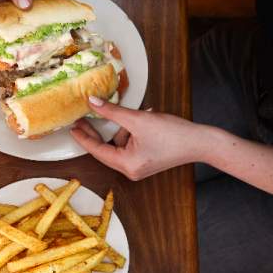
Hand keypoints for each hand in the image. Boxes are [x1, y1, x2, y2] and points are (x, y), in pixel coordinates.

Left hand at [70, 96, 207, 180]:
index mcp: (126, 165)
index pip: (97, 150)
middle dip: (99, 131)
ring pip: (119, 144)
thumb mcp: (137, 119)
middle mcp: (130, 170)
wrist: (201, 142)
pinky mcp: (145, 161)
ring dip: (122, 128)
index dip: (83, 137)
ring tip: (139, 115)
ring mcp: (138, 167)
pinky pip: (129, 145)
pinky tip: (142, 118)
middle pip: (106, 149)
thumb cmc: (173, 133)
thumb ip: (111, 111)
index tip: (71, 126)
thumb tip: (91, 102)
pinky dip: (131, 131)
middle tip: (83, 117)